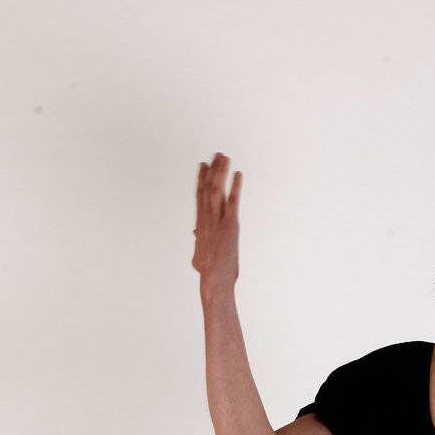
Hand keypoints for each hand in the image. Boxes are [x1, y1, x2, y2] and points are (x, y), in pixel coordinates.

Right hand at [192, 152, 241, 292]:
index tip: (202, 165)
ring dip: (220, 172)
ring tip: (224, 157)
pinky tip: (238, 174)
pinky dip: (235, 187)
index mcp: (200, 224)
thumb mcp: (199, 254)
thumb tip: (195, 234)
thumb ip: (198, 241)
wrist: (214, 279)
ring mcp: (217, 221)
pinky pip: (232, 201)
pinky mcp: (229, 225)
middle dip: (212, 170)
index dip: (201, 179)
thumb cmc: (207, 272)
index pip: (199, 196)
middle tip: (216, 154)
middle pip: (207, 188)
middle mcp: (206, 218)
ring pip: (216, 190)